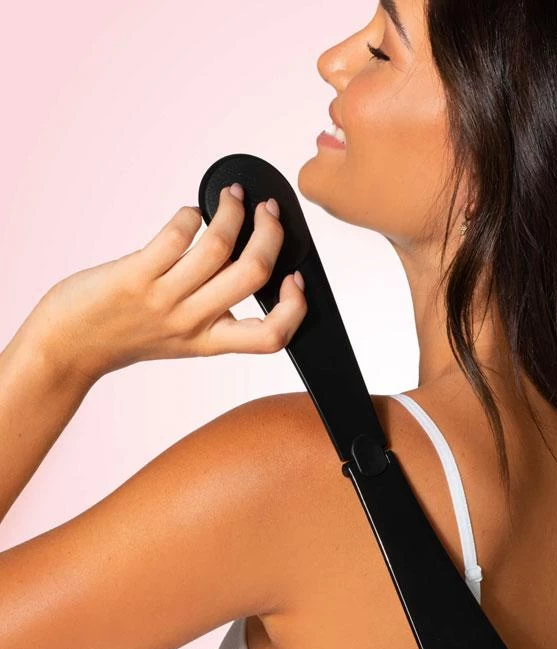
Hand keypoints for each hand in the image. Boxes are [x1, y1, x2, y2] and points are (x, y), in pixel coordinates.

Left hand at [25, 186, 306, 383]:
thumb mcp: (180, 337)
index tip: (295, 278)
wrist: (67, 348)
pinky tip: (188, 214)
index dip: (295, 307)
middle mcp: (192, 321)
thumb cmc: (122, 336)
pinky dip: (190, 215)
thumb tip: (239, 257)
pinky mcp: (134, 276)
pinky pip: (176, 236)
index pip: (271, 336)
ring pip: (219, 247)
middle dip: (271, 232)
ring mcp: (164, 299)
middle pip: (253, 273)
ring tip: (232, 198)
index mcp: (209, 340)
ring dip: (232, 211)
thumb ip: (211, 309)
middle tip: (268, 212)